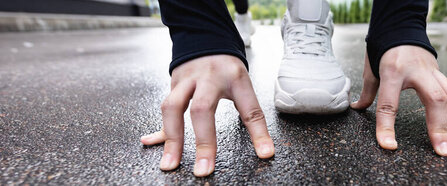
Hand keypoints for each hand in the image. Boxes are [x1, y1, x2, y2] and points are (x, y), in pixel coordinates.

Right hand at [140, 55, 274, 175]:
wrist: (204, 36)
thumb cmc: (227, 68)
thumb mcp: (243, 84)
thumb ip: (250, 116)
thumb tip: (265, 152)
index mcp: (235, 78)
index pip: (249, 108)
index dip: (258, 133)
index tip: (264, 154)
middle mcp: (209, 78)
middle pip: (202, 109)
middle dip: (203, 141)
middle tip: (203, 170)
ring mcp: (187, 79)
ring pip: (173, 107)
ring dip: (171, 138)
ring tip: (170, 164)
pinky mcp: (173, 83)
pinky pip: (164, 109)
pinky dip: (158, 129)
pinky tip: (149, 142)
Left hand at [351, 46, 446, 155]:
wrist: (401, 27)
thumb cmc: (383, 48)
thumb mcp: (371, 70)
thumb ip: (368, 92)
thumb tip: (357, 108)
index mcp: (392, 70)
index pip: (388, 103)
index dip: (387, 126)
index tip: (389, 146)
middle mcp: (417, 71)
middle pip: (434, 99)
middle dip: (439, 127)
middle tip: (443, 152)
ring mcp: (432, 71)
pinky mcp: (441, 73)